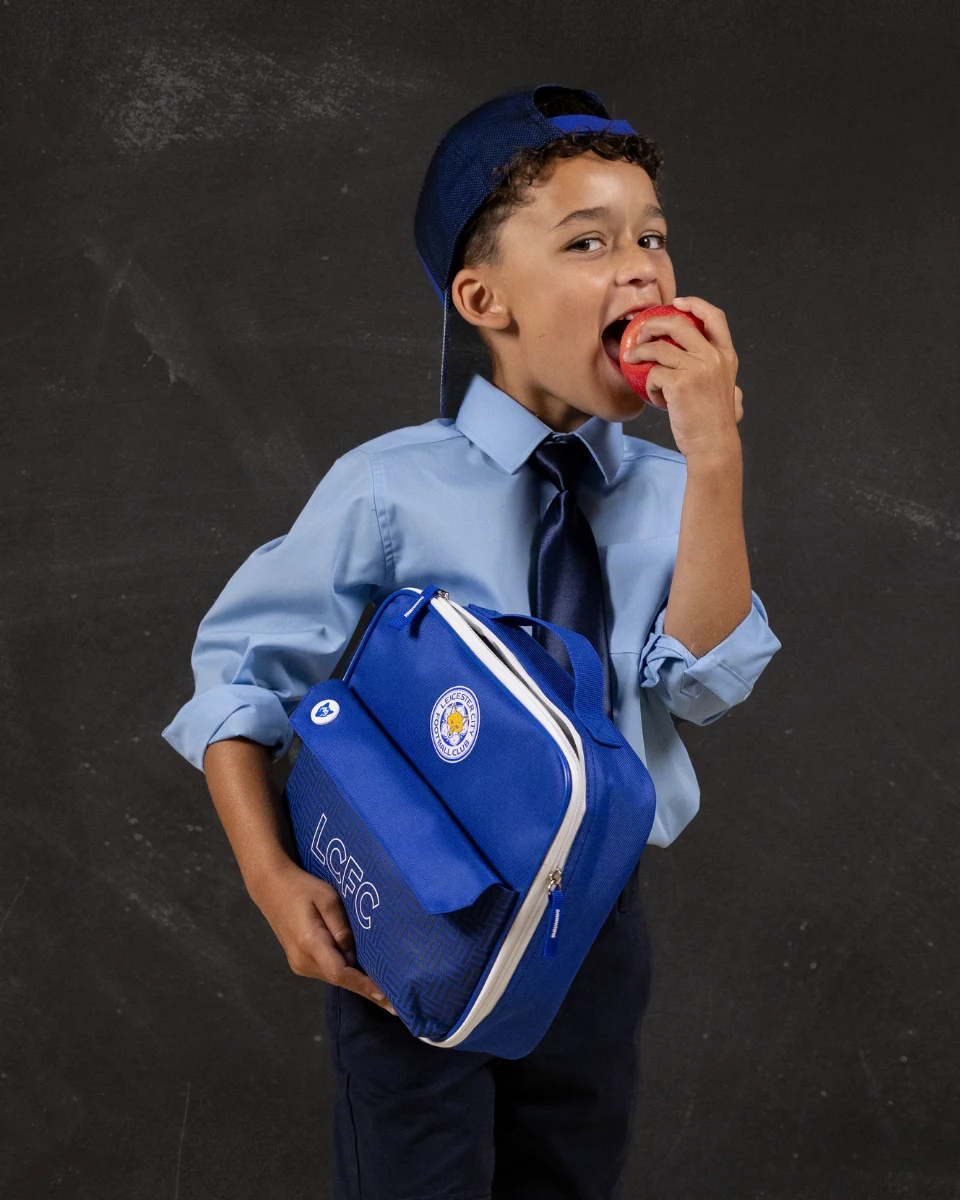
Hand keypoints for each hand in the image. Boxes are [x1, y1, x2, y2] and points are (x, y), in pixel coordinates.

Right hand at [248, 858, 397, 1014]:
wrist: (271, 888)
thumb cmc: (303, 888)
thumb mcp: (328, 898)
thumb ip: (342, 927)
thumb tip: (354, 954)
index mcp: (310, 943)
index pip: (340, 972)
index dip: (364, 986)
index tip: (387, 997)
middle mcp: (302, 961)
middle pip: (340, 979)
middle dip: (367, 990)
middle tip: (397, 1002)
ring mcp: (300, 965)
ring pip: (335, 978)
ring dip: (358, 984)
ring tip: (387, 993)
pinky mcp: (301, 963)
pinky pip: (328, 971)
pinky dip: (347, 975)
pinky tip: (366, 978)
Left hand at [621, 295, 743, 458]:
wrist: (713, 445)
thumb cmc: (713, 423)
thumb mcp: (726, 389)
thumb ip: (715, 372)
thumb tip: (700, 363)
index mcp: (726, 356)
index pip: (714, 317)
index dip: (695, 304)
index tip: (677, 303)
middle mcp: (713, 358)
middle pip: (679, 324)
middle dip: (654, 324)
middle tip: (640, 333)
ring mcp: (697, 369)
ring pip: (659, 348)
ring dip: (640, 352)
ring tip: (631, 358)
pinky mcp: (680, 383)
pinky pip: (653, 374)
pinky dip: (650, 385)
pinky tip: (656, 398)